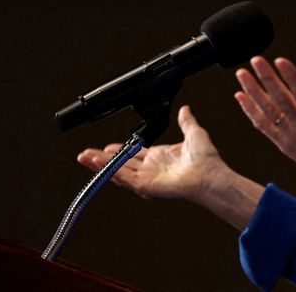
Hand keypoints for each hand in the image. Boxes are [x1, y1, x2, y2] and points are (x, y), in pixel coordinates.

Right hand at [77, 105, 224, 201]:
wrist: (209, 175)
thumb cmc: (207, 160)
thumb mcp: (194, 133)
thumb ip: (186, 121)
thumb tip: (185, 109)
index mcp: (162, 157)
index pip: (135, 153)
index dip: (119, 150)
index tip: (107, 146)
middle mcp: (152, 168)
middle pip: (122, 162)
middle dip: (103, 158)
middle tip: (86, 154)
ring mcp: (147, 178)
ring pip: (118, 170)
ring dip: (101, 164)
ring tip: (85, 158)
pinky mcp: (145, 186)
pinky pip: (123, 177)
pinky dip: (109, 170)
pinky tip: (98, 163)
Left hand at [235, 56, 295, 226]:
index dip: (292, 77)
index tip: (280, 61)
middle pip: (282, 100)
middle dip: (267, 79)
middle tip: (255, 59)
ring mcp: (292, 137)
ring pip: (268, 112)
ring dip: (253, 92)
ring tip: (241, 74)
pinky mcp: (284, 145)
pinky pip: (264, 127)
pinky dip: (251, 112)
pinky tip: (240, 97)